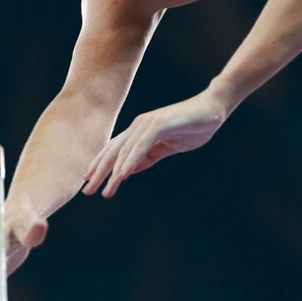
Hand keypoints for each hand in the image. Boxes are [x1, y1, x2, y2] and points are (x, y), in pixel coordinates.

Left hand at [82, 88, 229, 197]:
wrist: (214, 109)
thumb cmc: (194, 127)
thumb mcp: (168, 147)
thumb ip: (149, 157)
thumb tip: (129, 170)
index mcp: (140, 131)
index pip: (114, 150)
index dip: (101, 166)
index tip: (90, 182)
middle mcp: (139, 126)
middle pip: (113, 151)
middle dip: (99, 172)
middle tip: (87, 191)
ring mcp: (148, 123)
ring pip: (124, 151)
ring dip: (113, 172)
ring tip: (105, 190)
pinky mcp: (159, 124)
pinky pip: (141, 146)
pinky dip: (130, 161)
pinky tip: (122, 176)